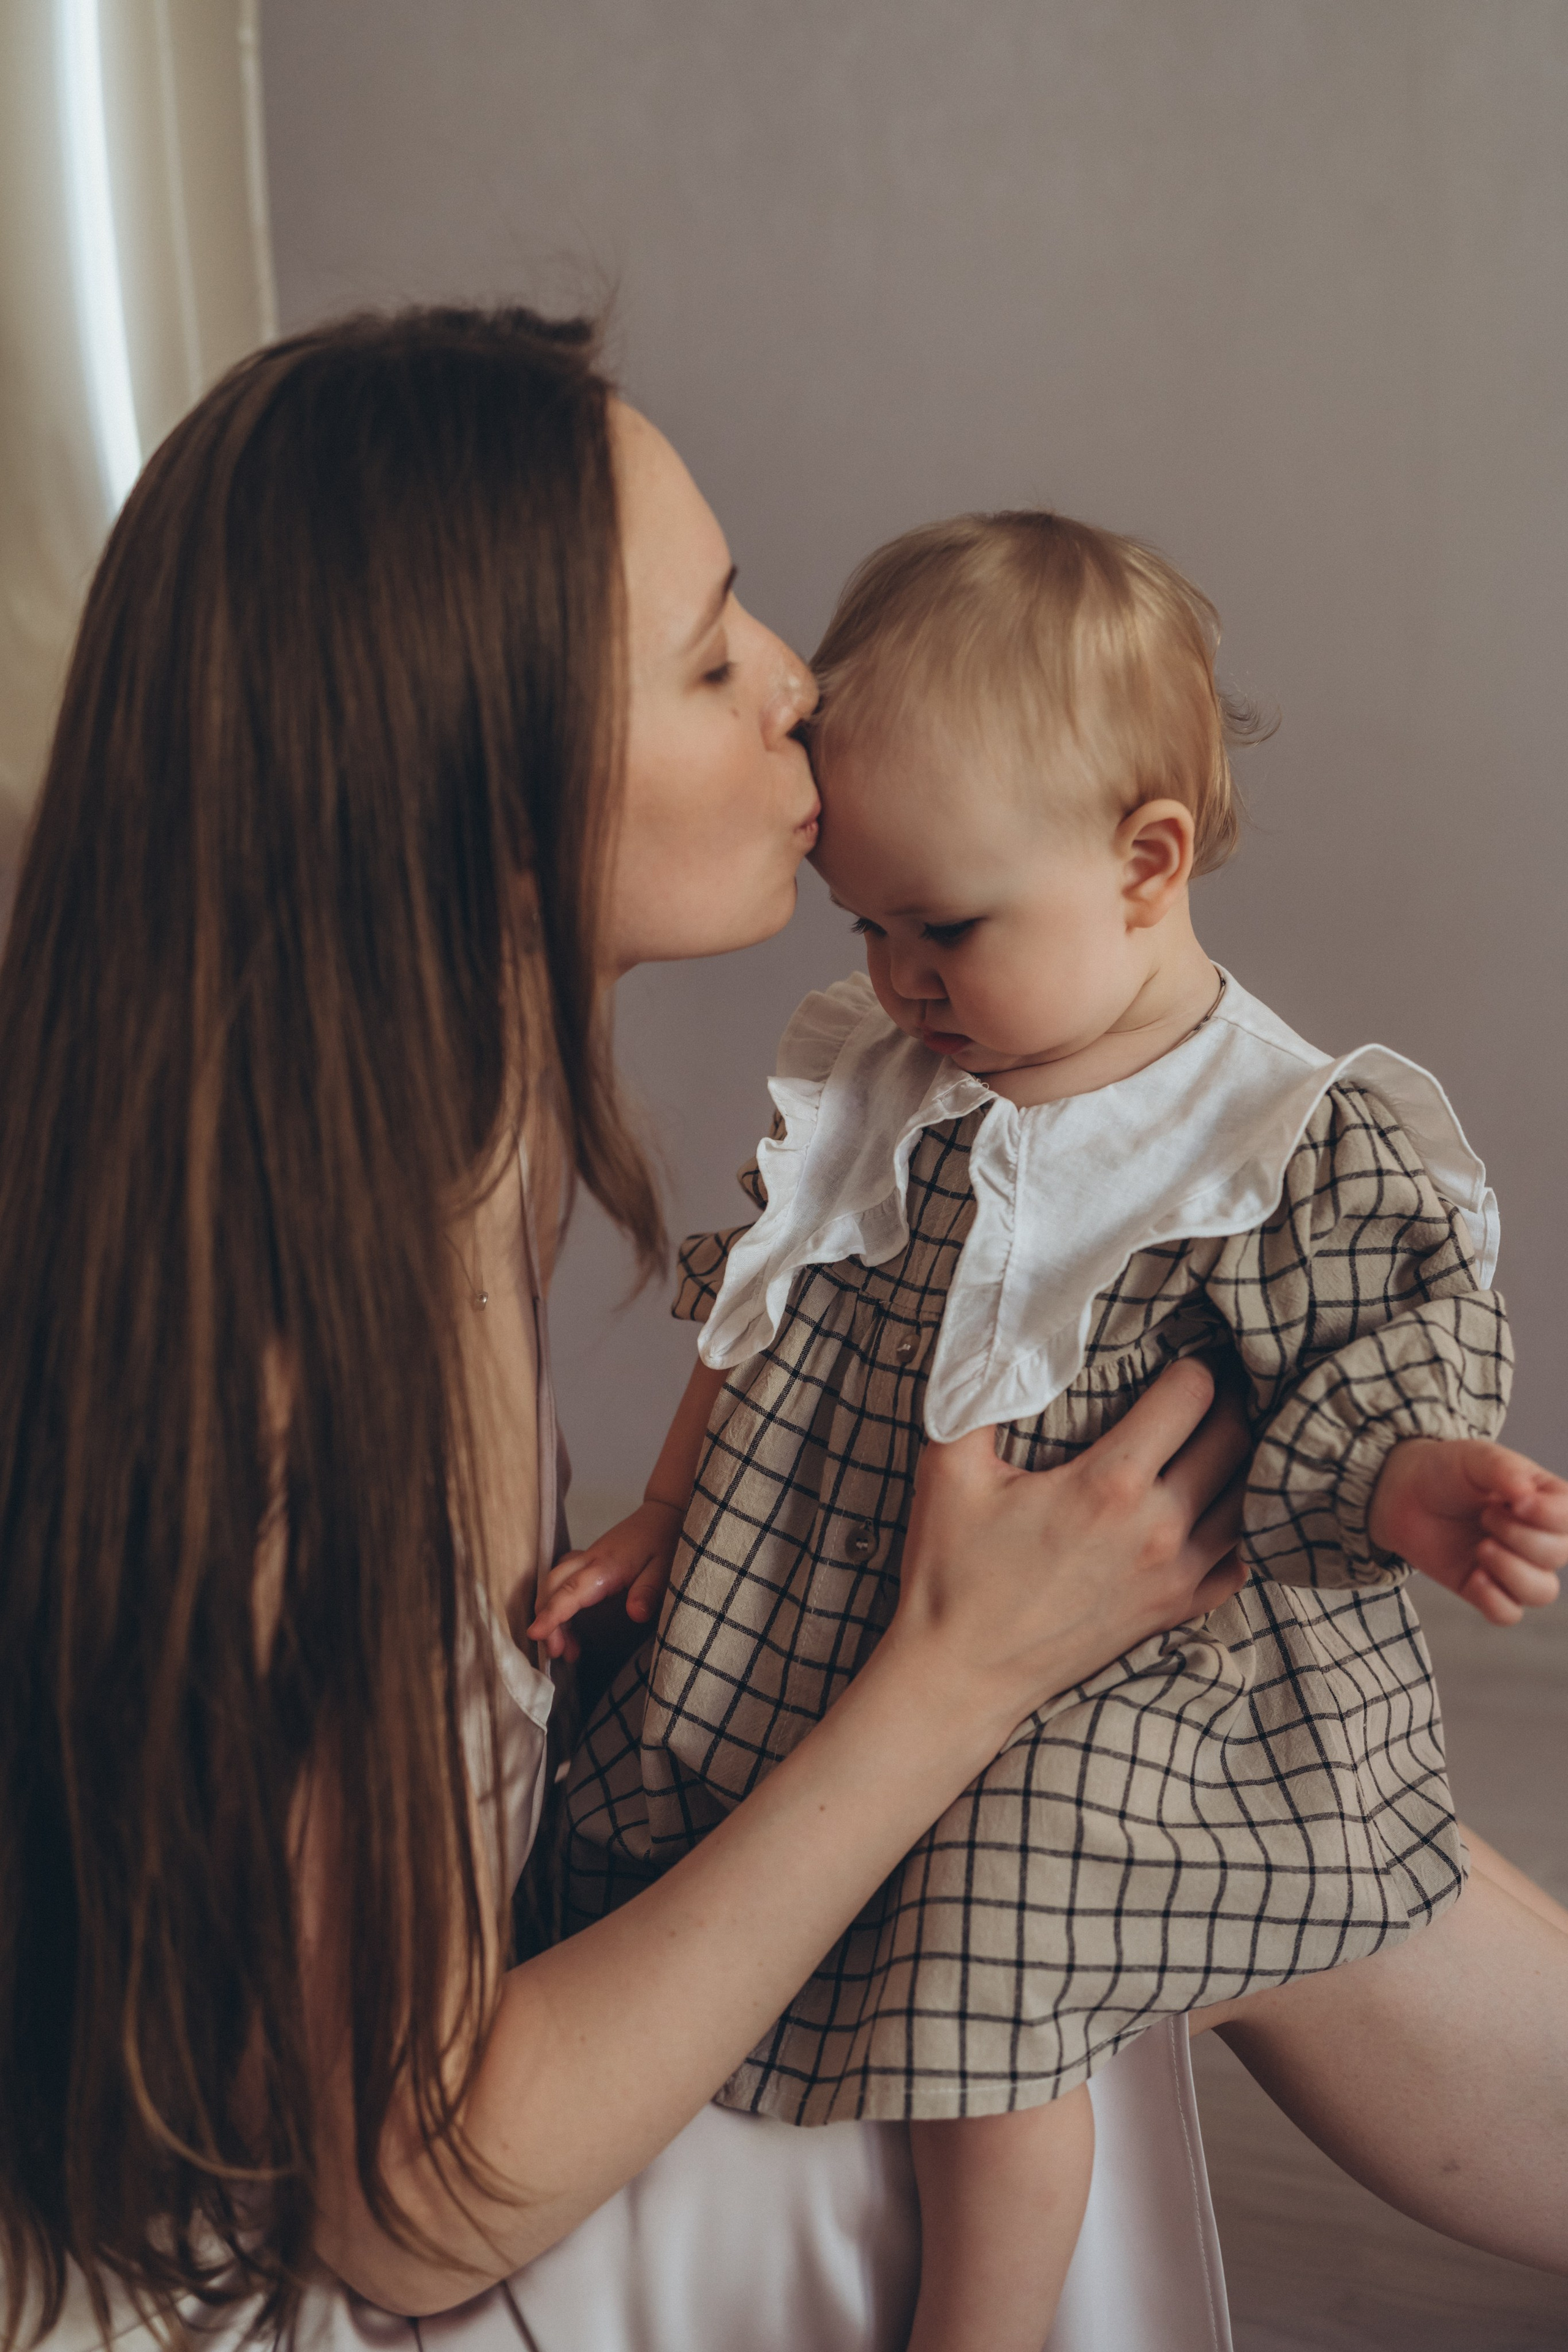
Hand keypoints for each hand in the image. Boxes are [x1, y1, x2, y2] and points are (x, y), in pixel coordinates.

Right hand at [527, 1500, 683, 1660]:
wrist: (664, 1513)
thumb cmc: (665, 1540)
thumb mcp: (665, 1568)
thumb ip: (649, 1591)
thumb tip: (635, 1614)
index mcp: (605, 1565)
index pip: (571, 1591)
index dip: (552, 1614)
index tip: (535, 1634)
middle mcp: (589, 1560)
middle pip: (552, 1587)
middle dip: (546, 1620)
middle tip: (558, 1652)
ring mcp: (586, 1559)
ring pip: (554, 1583)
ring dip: (551, 1613)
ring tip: (567, 1649)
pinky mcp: (588, 1561)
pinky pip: (562, 1580)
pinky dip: (557, 1601)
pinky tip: (570, 1624)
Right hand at [885, 1358, 1250, 1744]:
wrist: (959, 1674)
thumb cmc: (951, 1573)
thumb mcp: (948, 1471)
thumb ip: (976, 1396)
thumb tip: (997, 1339)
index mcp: (1109, 1484)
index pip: (1192, 1396)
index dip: (1193, 1364)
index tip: (1181, 1353)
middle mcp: (1158, 1529)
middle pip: (1236, 1439)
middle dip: (1229, 1400)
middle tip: (1210, 1382)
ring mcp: (1175, 1576)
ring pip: (1248, 1498)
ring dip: (1241, 1460)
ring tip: (1219, 1434)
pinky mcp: (1175, 1611)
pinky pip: (1240, 1560)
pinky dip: (1239, 1526)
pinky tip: (1216, 1505)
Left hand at [1368, 1438, 1567, 1625]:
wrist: (1403, 1494)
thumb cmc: (1445, 1470)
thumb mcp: (1474, 1458)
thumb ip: (1503, 1468)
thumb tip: (1527, 1495)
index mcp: (1543, 1500)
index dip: (1550, 1516)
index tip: (1517, 1503)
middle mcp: (1537, 1536)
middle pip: (1558, 1554)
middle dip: (1519, 1536)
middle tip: (1485, 1515)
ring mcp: (1513, 1566)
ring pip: (1542, 1591)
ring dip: (1511, 1571)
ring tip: (1480, 1547)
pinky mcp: (1485, 1590)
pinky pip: (1508, 1614)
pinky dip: (1494, 1600)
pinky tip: (1475, 1577)